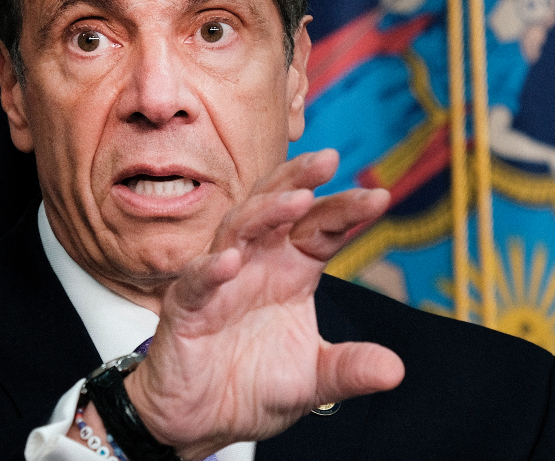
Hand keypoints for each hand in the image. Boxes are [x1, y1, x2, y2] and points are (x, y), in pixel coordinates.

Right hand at [123, 149, 404, 460]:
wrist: (199, 421)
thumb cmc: (249, 386)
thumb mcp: (313, 381)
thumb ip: (350, 370)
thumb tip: (395, 370)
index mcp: (290, 272)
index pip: (320, 229)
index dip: (346, 211)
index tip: (379, 198)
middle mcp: (255, 266)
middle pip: (275, 208)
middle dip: (299, 182)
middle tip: (328, 159)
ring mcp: (219, 282)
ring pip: (236, 231)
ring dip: (264, 213)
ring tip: (295, 202)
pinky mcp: (186, 308)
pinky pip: (197, 281)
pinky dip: (211, 269)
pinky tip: (231, 261)